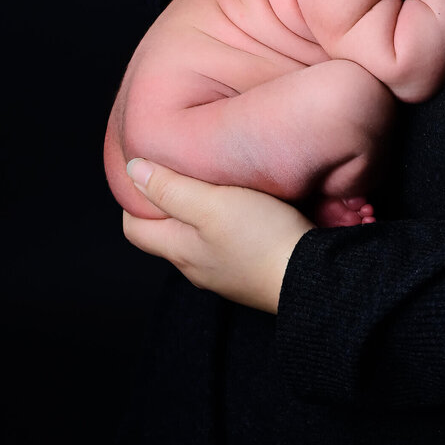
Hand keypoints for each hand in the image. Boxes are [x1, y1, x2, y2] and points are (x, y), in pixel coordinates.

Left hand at [121, 158, 314, 312]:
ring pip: (197, 237)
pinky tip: (246, 206)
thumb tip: (133, 170)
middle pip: (166, 232)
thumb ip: (171, 189)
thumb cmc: (261, 238)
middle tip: (183, 168)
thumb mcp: (213, 204)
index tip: (150, 170)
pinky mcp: (247, 270)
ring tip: (216, 182)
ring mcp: (222, 272)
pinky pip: (224, 244)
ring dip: (200, 211)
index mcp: (178, 251)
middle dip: (168, 201)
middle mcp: (195, 266)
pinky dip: (226, 223)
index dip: (135, 198)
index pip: (135, 228)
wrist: (311, 276)